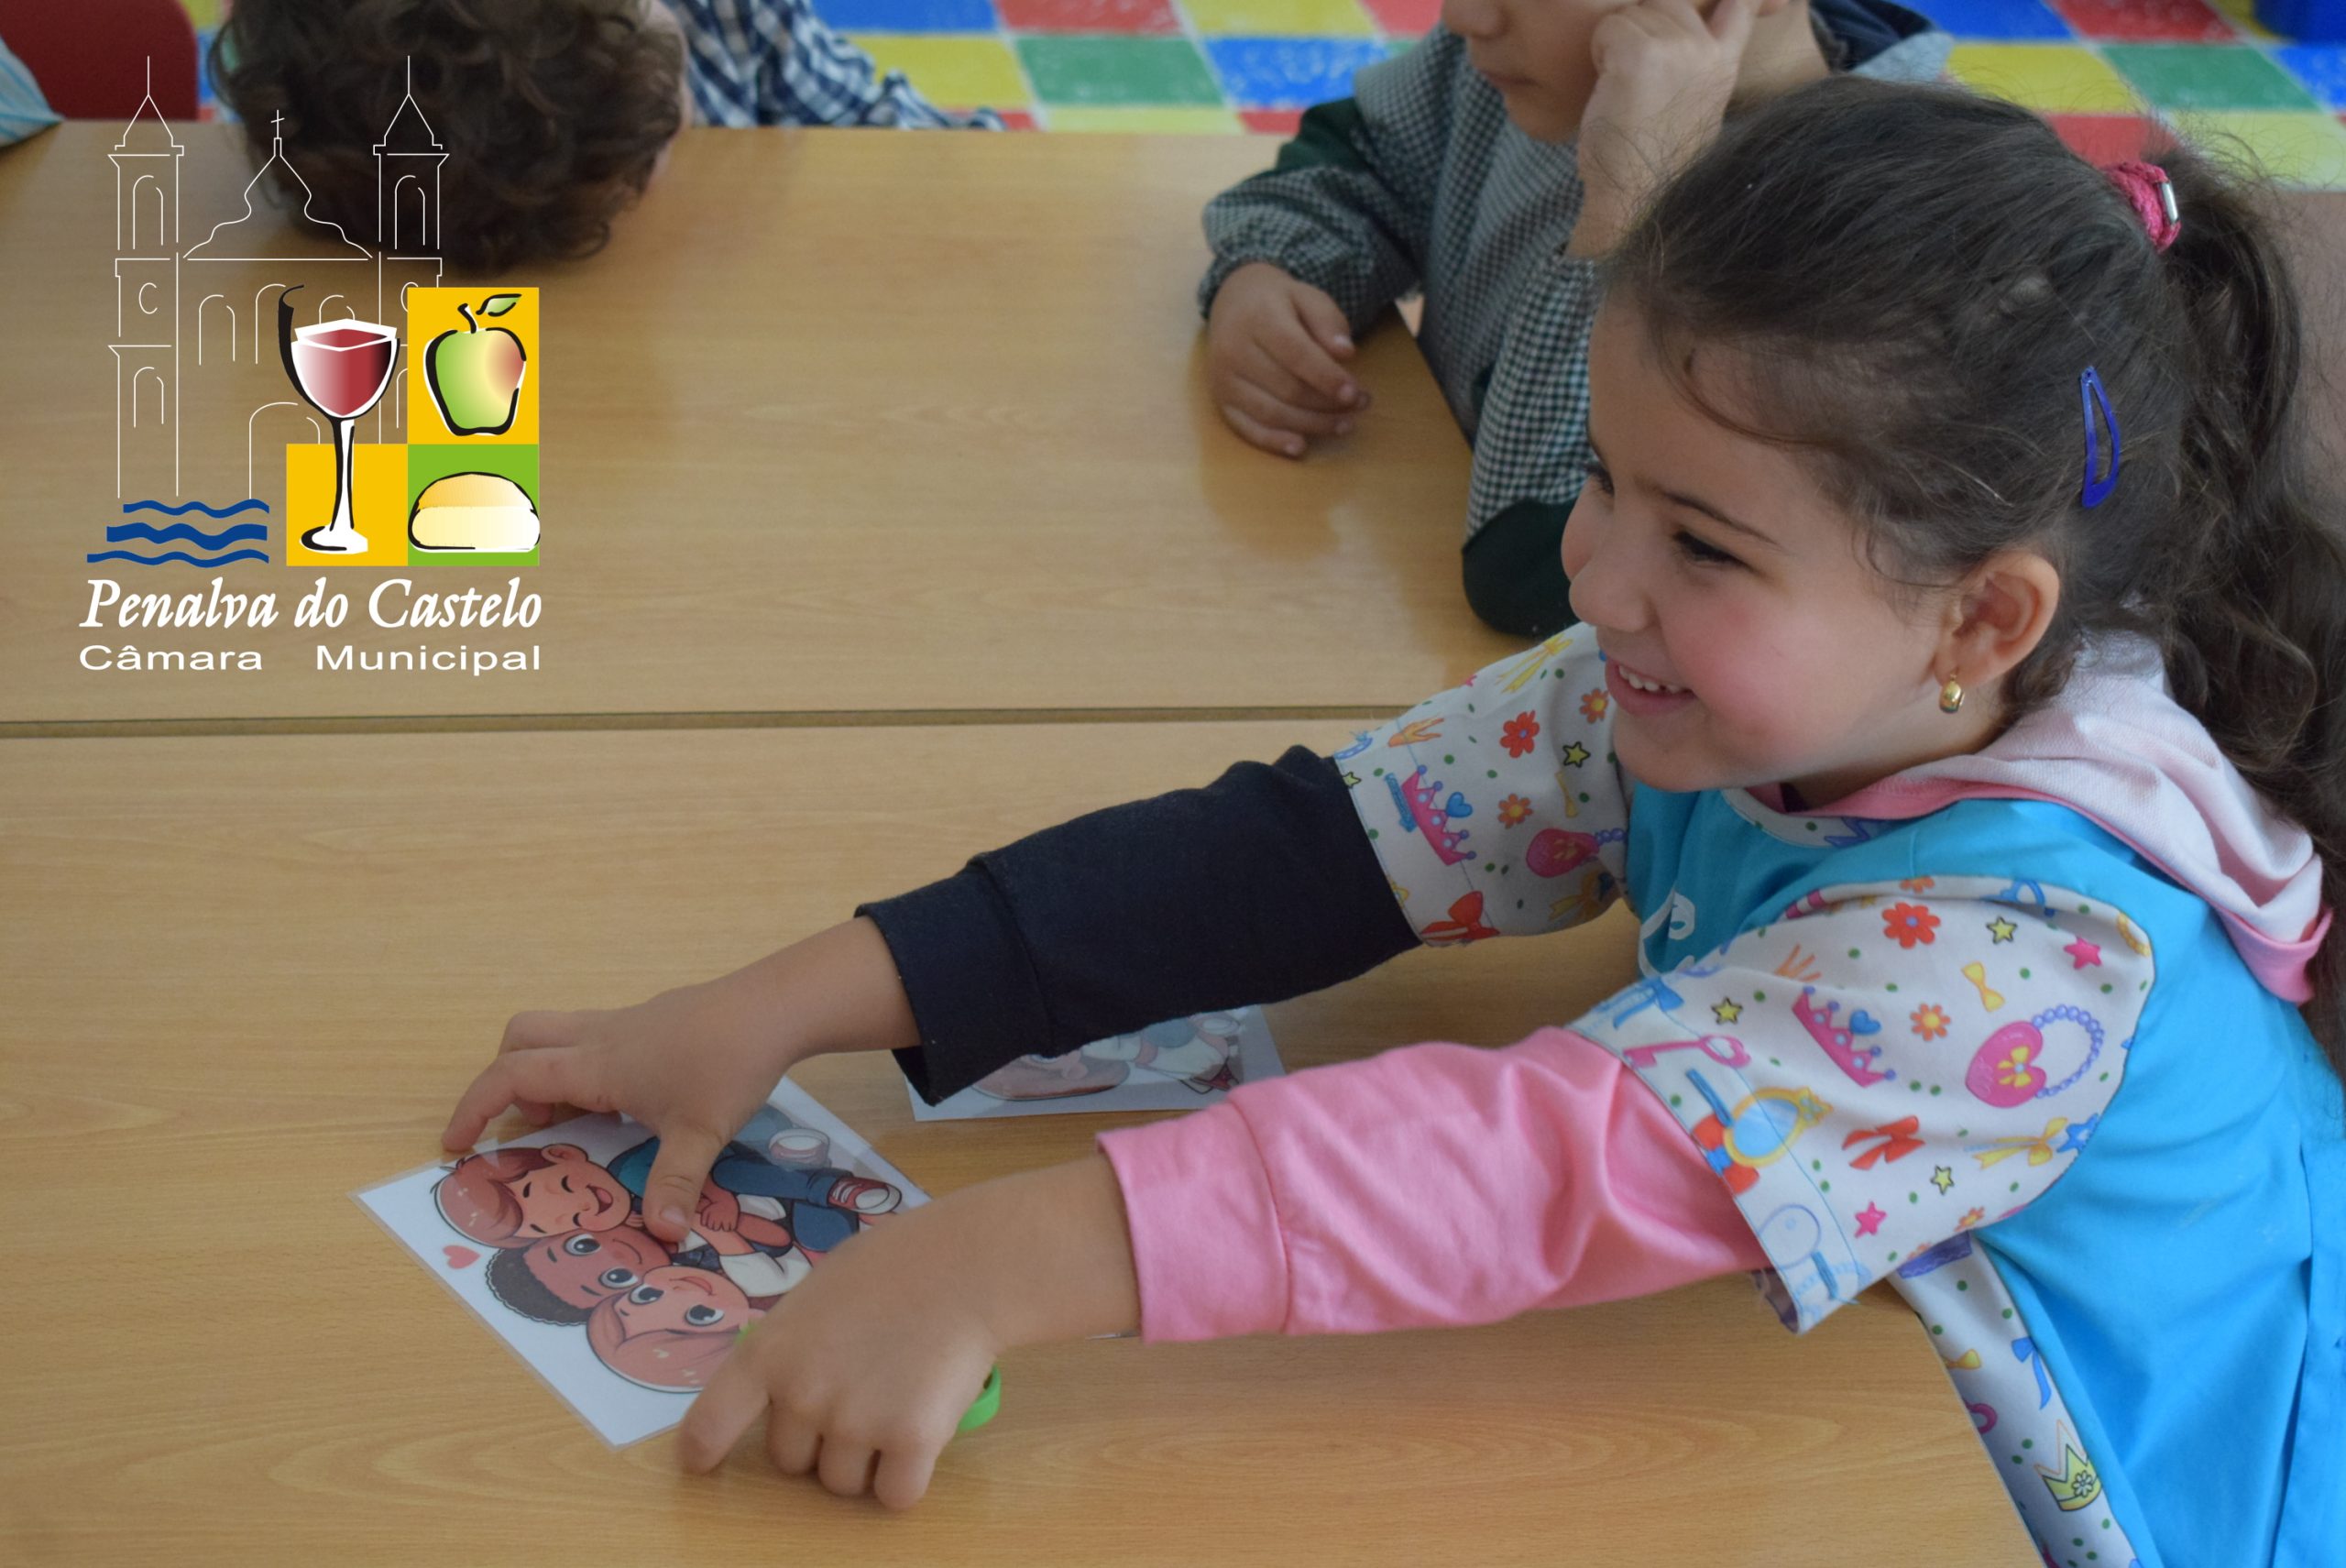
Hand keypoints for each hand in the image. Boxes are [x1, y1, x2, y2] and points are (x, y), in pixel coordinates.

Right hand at [440, 919, 916, 1245]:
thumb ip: (675, 1184)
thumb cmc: (729, 1064)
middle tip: (531, 1129)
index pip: (509, 1075)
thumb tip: (663, 1235)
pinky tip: (628, 1103)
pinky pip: (595, 1038)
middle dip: (505, 1082)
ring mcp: (626, 1023)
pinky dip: (587, 1068)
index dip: (474, 1107)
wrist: (774, 1007)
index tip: (455, 1143)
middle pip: (522, 1040)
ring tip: (581, 1123)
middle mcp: (599, 1037)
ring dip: (550, 1075)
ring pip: (559, 1034)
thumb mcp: (700, 1133)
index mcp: (594, 1064)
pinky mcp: (651, 1020)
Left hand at [679, 1155, 1141, 1508]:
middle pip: (792, 1462)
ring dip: (868, 1460)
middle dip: (821, 1441)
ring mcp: (857, 1423)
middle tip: (862, 1391)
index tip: (702, 1462)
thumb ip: (790, 1345)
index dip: (703, 1449)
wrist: (968, 1264)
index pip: (710, 1425)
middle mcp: (802, 1398)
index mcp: (769, 1354)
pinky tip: (925, 1429)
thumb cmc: (893, 1265)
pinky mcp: (912, 1441)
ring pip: (845, 1482)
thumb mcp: (815, 1294)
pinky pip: (896, 1493)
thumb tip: (780, 1389)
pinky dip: (908, 1476)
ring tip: (900, 1399)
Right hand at [1205, 262, 1370, 458]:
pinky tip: (1301, 447)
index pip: (1296, 354)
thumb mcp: (1307, 296)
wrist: (1233, 302)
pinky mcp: (1221, 401)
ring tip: (1345, 424)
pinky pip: (1247, 429)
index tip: (1355, 392)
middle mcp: (1234, 350)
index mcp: (1258, 319)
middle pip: (1287, 389)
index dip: (1327, 378)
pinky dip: (1275, 442)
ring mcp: (1224, 380)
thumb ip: (1328, 322)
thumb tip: (1346, 354)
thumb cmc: (1278, 302)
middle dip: (1327, 403)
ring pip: (1272, 413)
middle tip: (1361, 404)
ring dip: (1312, 425)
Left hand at [1568, 0, 1756, 257]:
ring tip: (1622, 87)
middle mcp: (1706, 50)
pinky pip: (1608, 28)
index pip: (1740, 5)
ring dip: (1616, 43)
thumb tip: (1694, 38)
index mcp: (1723, 65)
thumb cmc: (1652, 163)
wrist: (1636, 200)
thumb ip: (1699, 67)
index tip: (1720, 2)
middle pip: (1665, 3)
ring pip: (1634, 13)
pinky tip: (1609, 88)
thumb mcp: (1695, 108)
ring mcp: (1676, 49)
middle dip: (1642, 29)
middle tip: (1634, 77)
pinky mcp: (1640, 55)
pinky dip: (1599, 53)